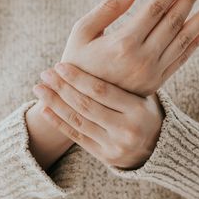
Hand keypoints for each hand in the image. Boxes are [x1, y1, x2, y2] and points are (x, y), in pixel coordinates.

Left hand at [33, 63, 163, 169]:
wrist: (159, 148)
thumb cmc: (145, 110)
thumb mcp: (143, 93)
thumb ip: (123, 78)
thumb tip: (101, 42)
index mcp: (138, 109)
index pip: (101, 91)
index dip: (78, 78)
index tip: (60, 65)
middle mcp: (127, 129)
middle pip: (86, 105)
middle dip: (62, 88)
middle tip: (45, 73)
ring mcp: (115, 145)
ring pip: (78, 121)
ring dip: (55, 103)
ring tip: (39, 89)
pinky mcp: (105, 157)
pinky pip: (77, 137)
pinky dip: (58, 122)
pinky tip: (44, 110)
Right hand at [61, 0, 198, 96]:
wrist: (79, 104)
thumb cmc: (75, 62)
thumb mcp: (81, 32)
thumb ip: (108, 8)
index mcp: (123, 43)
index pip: (156, 9)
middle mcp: (142, 59)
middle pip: (173, 22)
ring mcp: (152, 73)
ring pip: (183, 40)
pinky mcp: (155, 83)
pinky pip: (181, 59)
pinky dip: (196, 43)